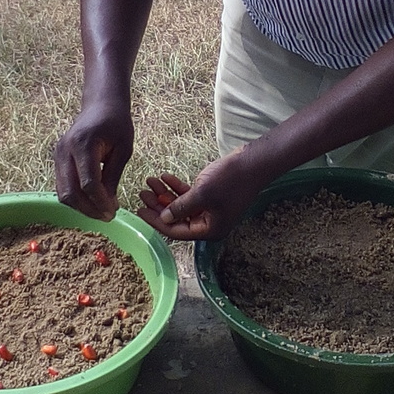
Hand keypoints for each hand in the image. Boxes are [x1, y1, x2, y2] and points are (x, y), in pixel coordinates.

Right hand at [54, 101, 133, 220]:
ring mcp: (58, 155)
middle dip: (88, 209)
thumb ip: (113, 177)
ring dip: (81, 206)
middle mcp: (65, 150)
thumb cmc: (116, 123)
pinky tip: (92, 200)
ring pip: (63, 192)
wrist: (101, 105)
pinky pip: (63, 185)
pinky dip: (76, 197)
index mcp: (83, 144)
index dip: (99, 202)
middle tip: (107, 216)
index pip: (88, 183)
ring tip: (101, 210)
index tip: (113, 213)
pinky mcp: (57, 159)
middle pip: (70, 192)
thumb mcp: (123, 148)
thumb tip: (108, 205)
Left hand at [137, 153, 263, 240]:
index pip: (176, 231)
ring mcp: (209, 209)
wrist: (253, 162)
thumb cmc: (231, 180)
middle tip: (142, 193)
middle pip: (176, 218)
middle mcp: (208, 223)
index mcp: (209, 230)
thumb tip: (163, 218)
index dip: (156, 221)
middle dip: (157, 206)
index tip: (140, 211)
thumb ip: (181, 208)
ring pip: (180, 205)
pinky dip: (176, 187)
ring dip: (164, 194)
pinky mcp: (210, 196)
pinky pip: (188, 195)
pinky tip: (164, 176)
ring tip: (149, 181)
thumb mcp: (202, 194)